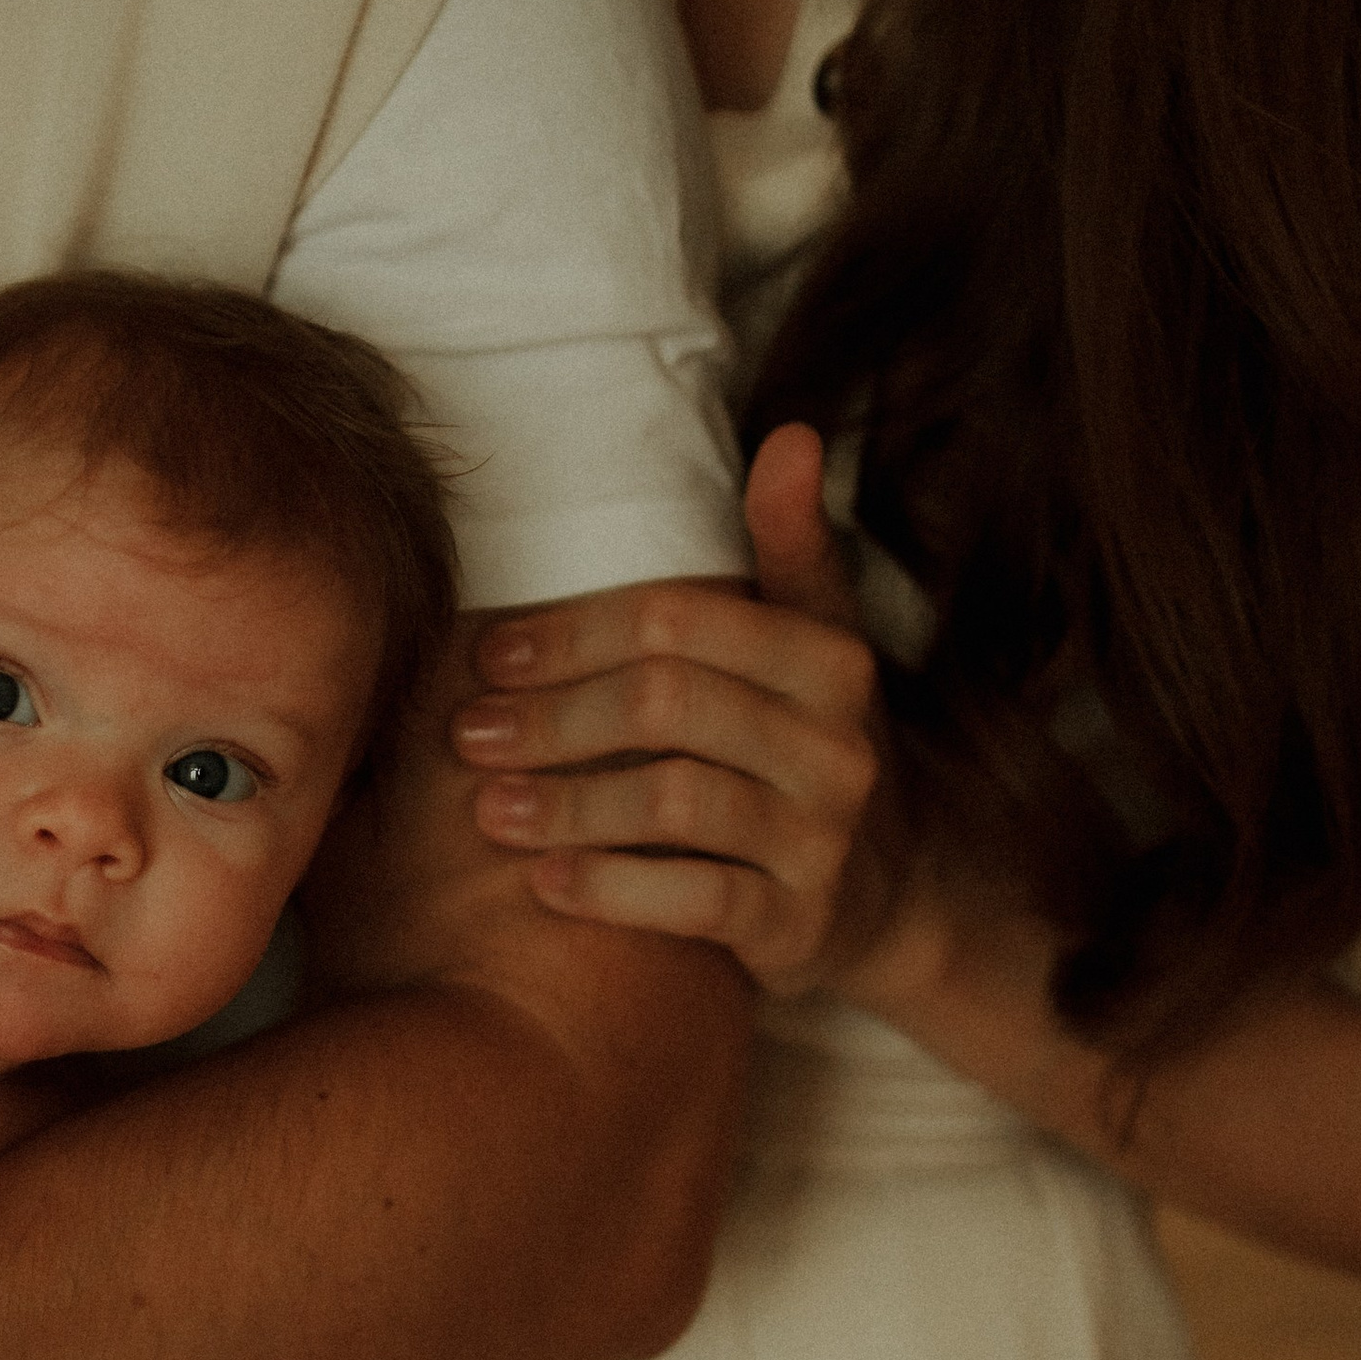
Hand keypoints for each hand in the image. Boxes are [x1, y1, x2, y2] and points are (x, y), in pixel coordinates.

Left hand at [450, 426, 910, 992]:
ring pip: (676, 801)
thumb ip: (789, 546)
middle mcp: (838, 744)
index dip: (572, 633)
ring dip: (567, 803)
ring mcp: (824, 839)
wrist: (893, 894)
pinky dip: (612, 889)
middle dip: (553, 716)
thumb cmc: (812, 747)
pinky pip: (696, 901)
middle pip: (666, 704)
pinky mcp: (802, 924)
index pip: (679, 622)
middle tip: (468, 735)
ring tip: (487, 809)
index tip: (489, 654)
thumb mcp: (817, 644)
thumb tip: (787, 435)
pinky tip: (544, 885)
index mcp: (829, 659)